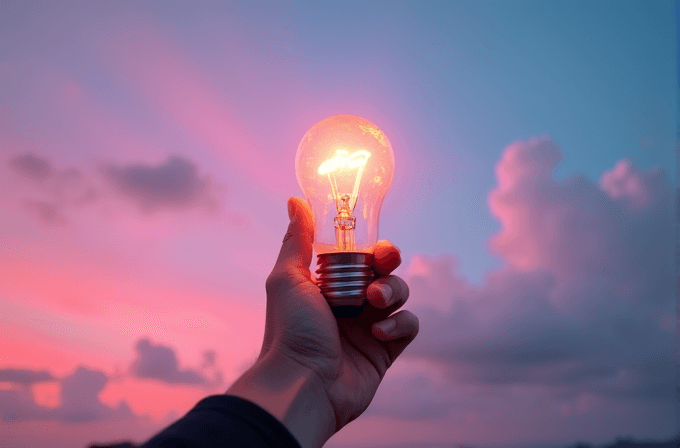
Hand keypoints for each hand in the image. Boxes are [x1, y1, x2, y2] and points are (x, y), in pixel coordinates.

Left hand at [261, 197, 418, 434]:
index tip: (376, 245)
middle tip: (383, 264)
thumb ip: (297, 240)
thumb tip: (295, 200)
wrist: (302, 384)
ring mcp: (369, 326)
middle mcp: (350, 303)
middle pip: (385, 270)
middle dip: (389, 263)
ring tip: (373, 302)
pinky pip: (408, 325)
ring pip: (400, 294)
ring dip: (392, 291)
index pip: (360, 255)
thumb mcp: (288, 278)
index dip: (372, 247)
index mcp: (328, 285)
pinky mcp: (386, 350)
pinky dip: (399, 323)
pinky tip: (379, 332)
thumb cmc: (290, 331)